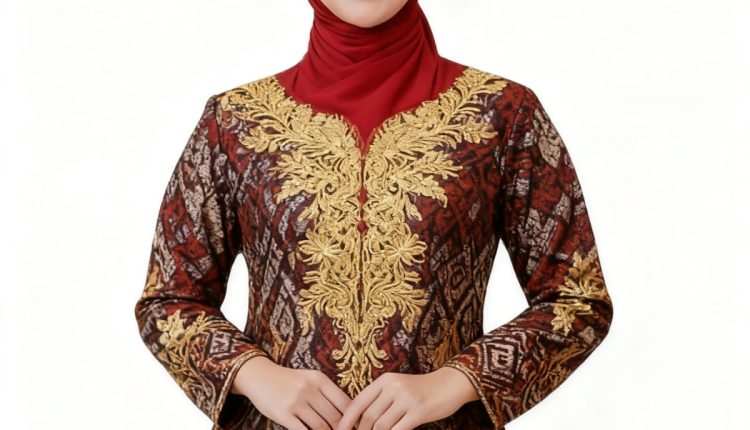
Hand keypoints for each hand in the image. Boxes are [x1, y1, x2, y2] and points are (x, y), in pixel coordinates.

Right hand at [232, 356, 352, 429]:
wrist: (259, 376)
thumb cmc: (289, 381)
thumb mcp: (310, 379)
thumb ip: (327, 393)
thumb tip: (348, 415)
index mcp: (320, 379)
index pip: (345, 403)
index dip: (354, 419)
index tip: (357, 428)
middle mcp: (309, 389)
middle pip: (335, 417)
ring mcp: (296, 402)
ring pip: (321, 427)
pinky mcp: (283, 414)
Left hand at [334, 367, 478, 429]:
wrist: (450, 383)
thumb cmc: (422, 389)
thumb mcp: (398, 387)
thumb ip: (381, 400)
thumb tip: (361, 422)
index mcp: (384, 380)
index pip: (358, 402)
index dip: (346, 420)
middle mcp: (393, 387)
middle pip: (368, 417)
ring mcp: (406, 399)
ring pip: (381, 426)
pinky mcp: (419, 411)